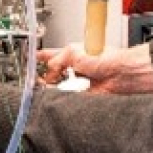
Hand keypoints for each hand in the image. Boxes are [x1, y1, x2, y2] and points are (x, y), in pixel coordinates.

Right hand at [37, 43, 152, 93]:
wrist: (121, 74)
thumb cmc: (105, 57)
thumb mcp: (73, 53)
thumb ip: (56, 61)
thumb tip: (48, 73)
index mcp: (72, 55)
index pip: (52, 57)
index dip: (41, 59)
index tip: (31, 62)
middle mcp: (75, 69)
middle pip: (53, 75)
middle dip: (43, 77)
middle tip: (35, 80)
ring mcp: (79, 83)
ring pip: (59, 89)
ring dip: (52, 89)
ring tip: (45, 88)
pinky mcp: (83, 97)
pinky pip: (68, 100)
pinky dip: (63, 99)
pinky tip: (59, 96)